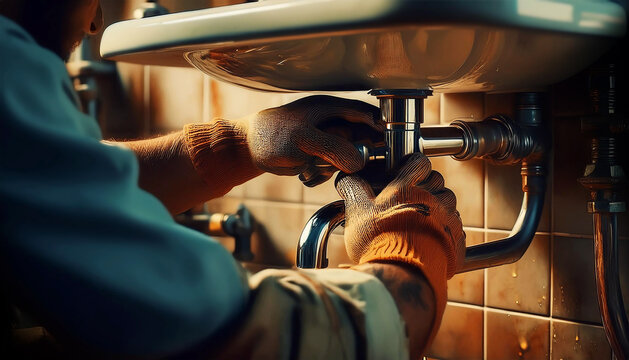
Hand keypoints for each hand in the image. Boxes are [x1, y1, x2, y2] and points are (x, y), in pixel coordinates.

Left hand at [236, 95, 381, 185]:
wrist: (248, 148)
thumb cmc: (272, 135)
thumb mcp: (303, 140)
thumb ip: (333, 148)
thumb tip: (360, 161)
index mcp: (331, 108)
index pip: (366, 114)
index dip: (382, 128)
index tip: (391, 145)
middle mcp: (332, 122)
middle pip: (361, 139)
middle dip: (355, 155)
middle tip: (347, 167)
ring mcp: (326, 139)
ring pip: (347, 158)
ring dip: (334, 168)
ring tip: (311, 170)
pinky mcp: (319, 155)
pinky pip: (332, 168)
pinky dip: (322, 174)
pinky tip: (306, 175)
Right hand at [335, 153, 465, 279]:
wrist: (402, 273)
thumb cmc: (377, 242)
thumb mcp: (357, 212)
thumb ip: (354, 189)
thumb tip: (347, 176)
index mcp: (406, 189)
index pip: (419, 162)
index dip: (414, 165)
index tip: (406, 173)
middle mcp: (431, 199)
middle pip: (437, 181)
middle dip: (427, 186)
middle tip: (411, 200)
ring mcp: (447, 219)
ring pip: (449, 203)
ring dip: (438, 207)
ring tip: (421, 222)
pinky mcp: (456, 239)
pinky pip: (456, 227)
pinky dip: (446, 230)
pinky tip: (430, 240)